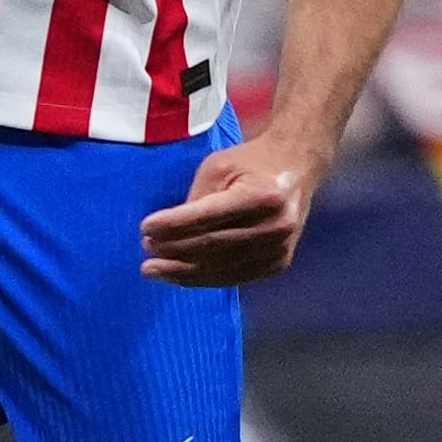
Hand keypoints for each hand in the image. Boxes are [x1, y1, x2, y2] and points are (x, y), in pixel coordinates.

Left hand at [137, 136, 323, 286]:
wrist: (296, 167)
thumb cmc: (251, 163)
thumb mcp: (219, 167)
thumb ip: (196, 199)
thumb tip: (165, 233)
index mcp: (263, 195)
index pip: (209, 215)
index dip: (174, 224)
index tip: (145, 228)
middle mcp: (276, 226)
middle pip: (213, 246)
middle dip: (174, 250)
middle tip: (146, 250)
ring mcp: (280, 249)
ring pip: (222, 268)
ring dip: (183, 272)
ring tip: (154, 269)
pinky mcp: (279, 263)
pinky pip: (234, 277)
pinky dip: (203, 279)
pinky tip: (179, 276)